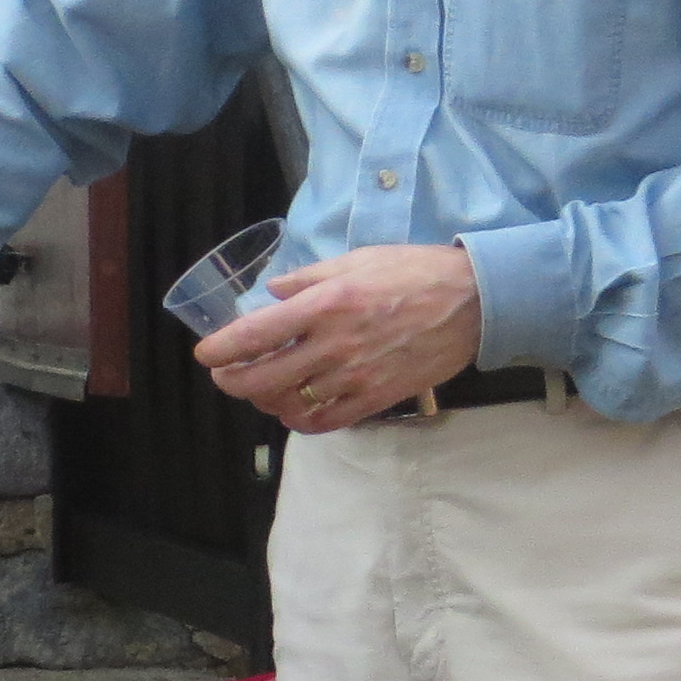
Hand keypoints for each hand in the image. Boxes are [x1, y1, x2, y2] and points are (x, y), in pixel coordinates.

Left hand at [194, 242, 482, 434]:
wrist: (474, 300)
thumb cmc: (414, 271)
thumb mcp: (356, 259)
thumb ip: (308, 278)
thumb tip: (272, 292)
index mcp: (324, 305)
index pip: (254, 335)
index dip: (221, 350)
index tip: (206, 354)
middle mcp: (333, 345)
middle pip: (261, 379)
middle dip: (232, 381)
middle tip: (226, 375)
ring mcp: (355, 377)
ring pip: (288, 405)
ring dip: (265, 401)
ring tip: (261, 390)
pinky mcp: (377, 398)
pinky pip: (325, 422)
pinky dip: (301, 421)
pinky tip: (296, 410)